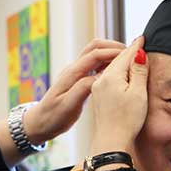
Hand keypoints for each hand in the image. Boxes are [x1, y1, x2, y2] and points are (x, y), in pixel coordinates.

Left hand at [0, 39, 126, 166]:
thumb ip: (83, 89)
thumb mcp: (69, 106)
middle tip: (131, 52)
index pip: (95, 54)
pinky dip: (107, 64)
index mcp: (72, 74)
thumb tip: (101, 76)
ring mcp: (75, 74)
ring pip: (95, 55)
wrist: (39, 124)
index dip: (114, 51)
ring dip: (110, 54)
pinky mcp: (77, 81)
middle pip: (95, 47)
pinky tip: (116, 73)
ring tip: (127, 60)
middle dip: (113, 46)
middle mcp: (73, 70)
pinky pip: (94, 66)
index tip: (131, 53)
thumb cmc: (53, 117)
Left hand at [88, 36, 148, 157]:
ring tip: (133, 57)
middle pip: (117, 60)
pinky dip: (118, 73)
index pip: (126, 55)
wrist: (111, 142)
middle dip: (129, 52)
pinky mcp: (98, 98)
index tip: (144, 37)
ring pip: (112, 69)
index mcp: (111, 76)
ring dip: (123, 62)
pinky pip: (109, 78)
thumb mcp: (138, 94)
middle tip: (140, 43)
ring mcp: (98, 89)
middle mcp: (102, 80)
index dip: (136, 47)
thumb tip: (139, 53)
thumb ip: (139, 72)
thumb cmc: (127, 121)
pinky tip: (123, 75)